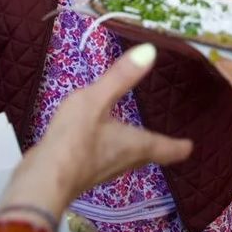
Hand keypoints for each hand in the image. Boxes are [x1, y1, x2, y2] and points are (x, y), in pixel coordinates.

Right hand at [2, 44, 192, 215]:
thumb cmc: (74, 139)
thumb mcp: (96, 100)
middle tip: (166, 141)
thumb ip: (121, 77)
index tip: (190, 146)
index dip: (179, 147)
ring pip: (124, 159)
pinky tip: (96, 143)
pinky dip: (108, 151)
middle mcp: (122, 161)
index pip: (166, 148)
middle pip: (146, 155)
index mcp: (134, 144)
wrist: (42, 180)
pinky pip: (102, 160)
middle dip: (156, 147)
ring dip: (132, 150)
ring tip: (134, 138)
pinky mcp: (80, 173)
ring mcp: (100, 170)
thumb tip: (150, 51)